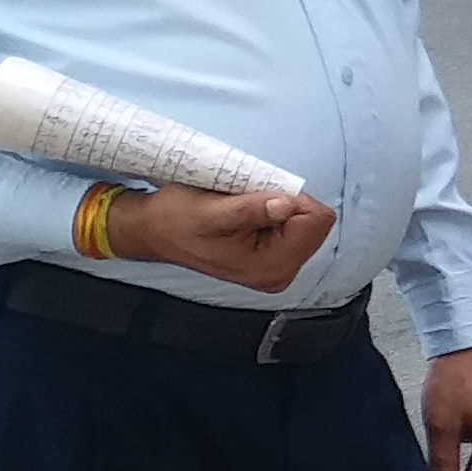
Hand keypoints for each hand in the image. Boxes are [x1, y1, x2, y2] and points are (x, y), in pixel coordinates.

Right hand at [106, 184, 337, 293]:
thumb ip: (253, 209)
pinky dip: (273, 214)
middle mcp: (281, 272)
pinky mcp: (272, 258)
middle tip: (247, 205)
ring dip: (278, 208)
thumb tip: (288, 205)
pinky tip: (245, 217)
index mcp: (271, 266)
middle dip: (286, 205)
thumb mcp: (213, 211)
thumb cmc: (177, 219)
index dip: (291, 199)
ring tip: (243, 211)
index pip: (317, 220)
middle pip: (315, 222)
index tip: (259, 198)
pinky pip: (292, 226)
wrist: (154, 231)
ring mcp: (278, 267)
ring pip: (306, 222)